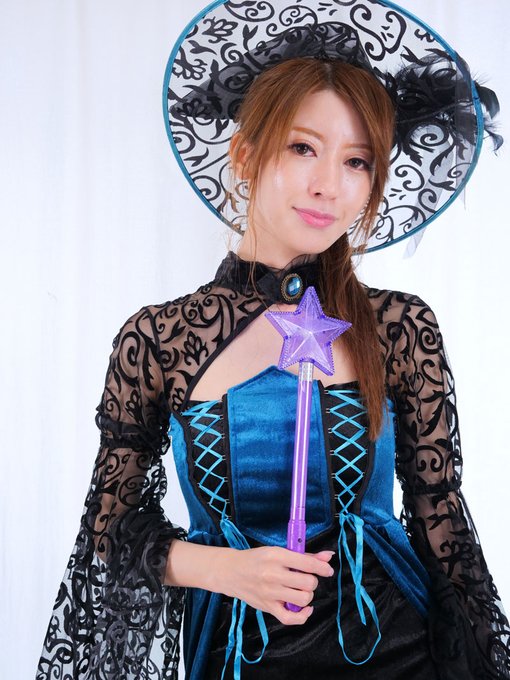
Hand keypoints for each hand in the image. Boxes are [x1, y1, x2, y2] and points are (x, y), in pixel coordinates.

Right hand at [210, 546, 334, 624]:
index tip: (327, 570)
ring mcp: (269, 592)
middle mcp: (273, 574)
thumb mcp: (278, 551)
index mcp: (276, 555)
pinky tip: (304, 608)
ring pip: (302, 599)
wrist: (231, 571)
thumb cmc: (257, 559)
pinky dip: (302, 616)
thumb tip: (328, 557)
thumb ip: (304, 556)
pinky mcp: (267, 607)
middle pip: (308, 583)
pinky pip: (290, 618)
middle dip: (312, 581)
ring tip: (301, 590)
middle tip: (306, 579)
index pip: (307, 563)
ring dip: (307, 595)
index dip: (322, 567)